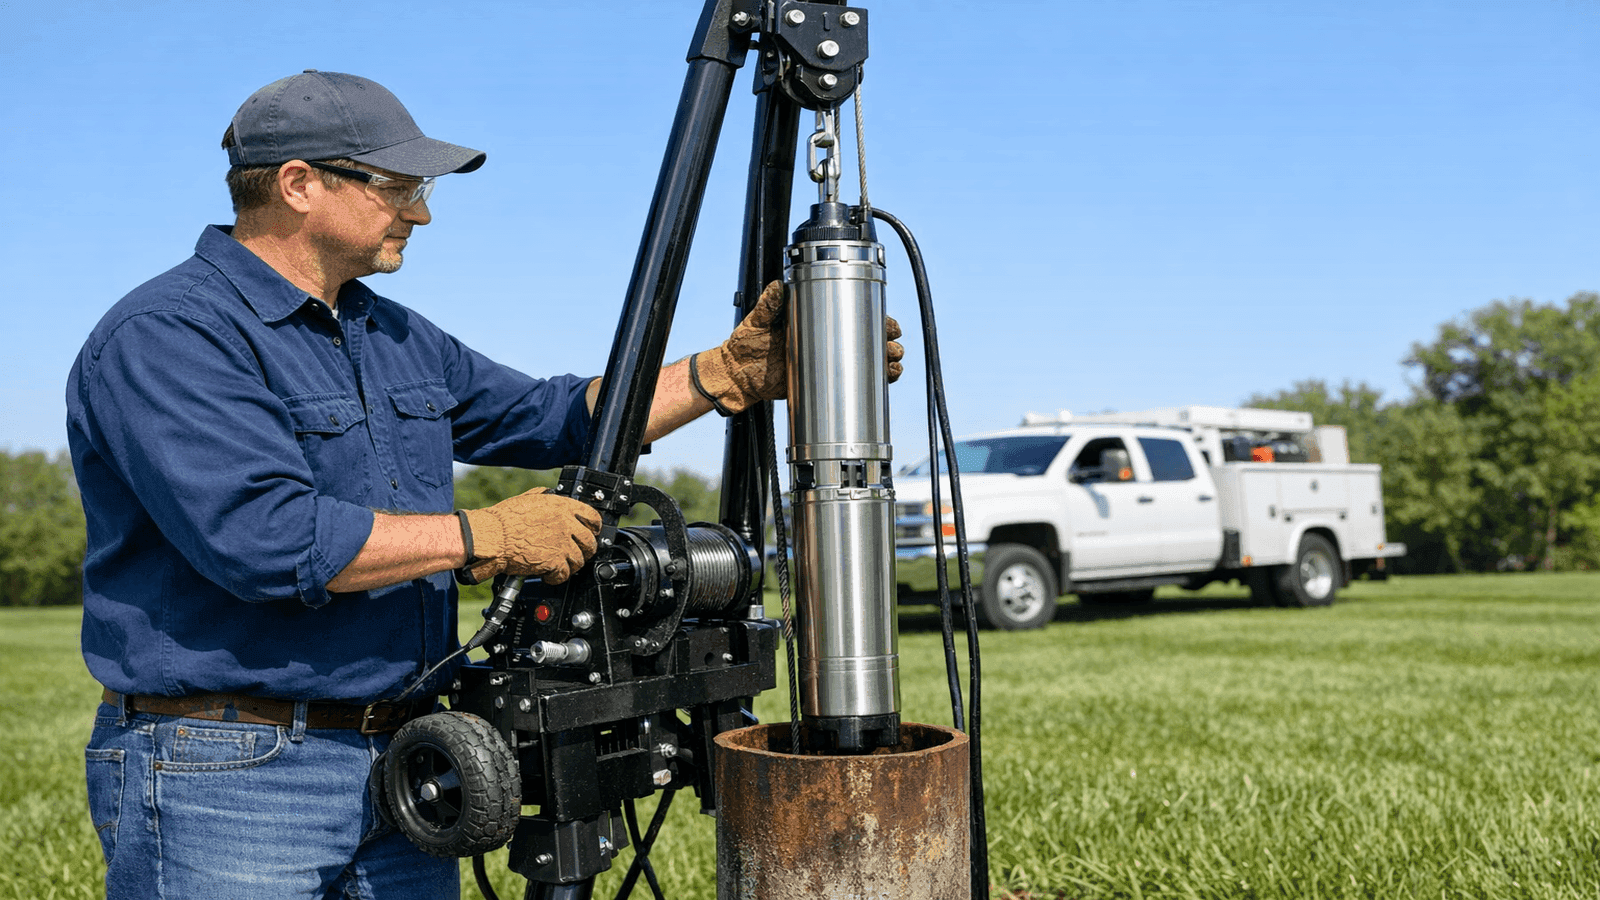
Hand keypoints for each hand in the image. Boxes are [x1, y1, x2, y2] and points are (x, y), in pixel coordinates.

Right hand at [459, 488, 601, 584]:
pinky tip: (550, 575)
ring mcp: (561, 544)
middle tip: (579, 553)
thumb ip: (547, 498)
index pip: (592, 516)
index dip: (595, 526)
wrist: (492, 536)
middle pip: (589, 541)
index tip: (593, 531)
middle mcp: (565, 524)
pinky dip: (558, 577)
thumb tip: (552, 496)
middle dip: (586, 550)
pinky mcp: (553, 562)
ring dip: (572, 565)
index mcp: (562, 506)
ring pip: (579, 560)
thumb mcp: (529, 498)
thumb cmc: (504, 519)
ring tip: (562, 565)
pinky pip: (564, 574)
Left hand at [692, 281, 905, 415]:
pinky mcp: (819, 378)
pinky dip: (871, 379)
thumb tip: (778, 286)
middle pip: (864, 336)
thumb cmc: (744, 344)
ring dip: (884, 361)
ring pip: (864, 358)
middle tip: (893, 347)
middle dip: (886, 341)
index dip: (873, 317)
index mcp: (812, 317)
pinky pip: (850, 378)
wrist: (736, 375)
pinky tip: (886, 379)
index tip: (888, 323)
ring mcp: (823, 358)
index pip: (849, 312)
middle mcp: (822, 336)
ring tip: (893, 365)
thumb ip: (767, 306)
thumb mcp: (756, 321)